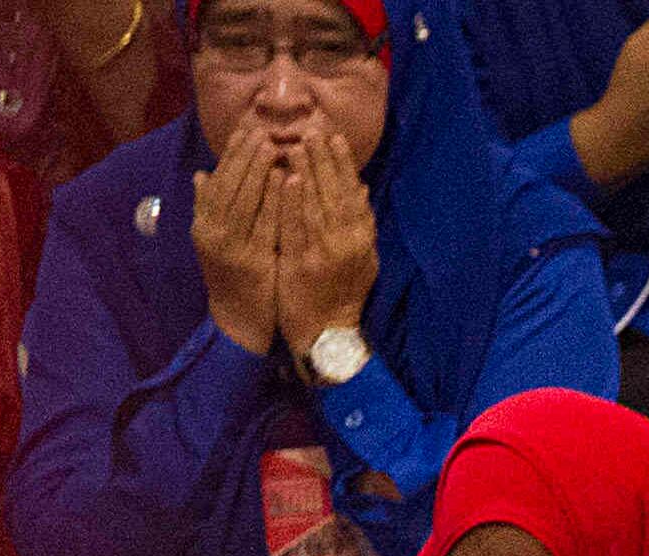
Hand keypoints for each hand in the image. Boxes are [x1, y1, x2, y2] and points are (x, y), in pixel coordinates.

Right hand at [191, 132, 282, 354]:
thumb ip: (210, 207)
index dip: (233, 152)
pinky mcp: (251, 262)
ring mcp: (230, 247)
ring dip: (257, 171)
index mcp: (204, 222)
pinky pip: (263, 225)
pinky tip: (285, 182)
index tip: (248, 127)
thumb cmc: (234, 277)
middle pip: (229, 184)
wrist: (238, 321)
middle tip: (263, 129)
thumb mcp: (217, 239)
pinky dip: (273, 201)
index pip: (219, 178)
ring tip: (273, 146)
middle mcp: (212, 230)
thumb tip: (202, 173)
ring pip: (243, 200)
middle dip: (245, 154)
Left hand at [274, 147, 378, 358]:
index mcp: (361, 238)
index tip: (333, 137)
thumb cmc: (341, 294)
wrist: (328, 334)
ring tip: (297, 143)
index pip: (352, 193)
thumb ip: (359, 223)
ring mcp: (326, 252)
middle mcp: (348, 242)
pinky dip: (293, 201)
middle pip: (335, 192)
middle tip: (313, 129)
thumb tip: (360, 188)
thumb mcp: (361, 258)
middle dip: (324, 159)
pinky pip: (297, 226)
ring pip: (317, 204)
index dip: (342, 163)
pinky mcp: (304, 263)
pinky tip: (287, 178)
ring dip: (308, 171)